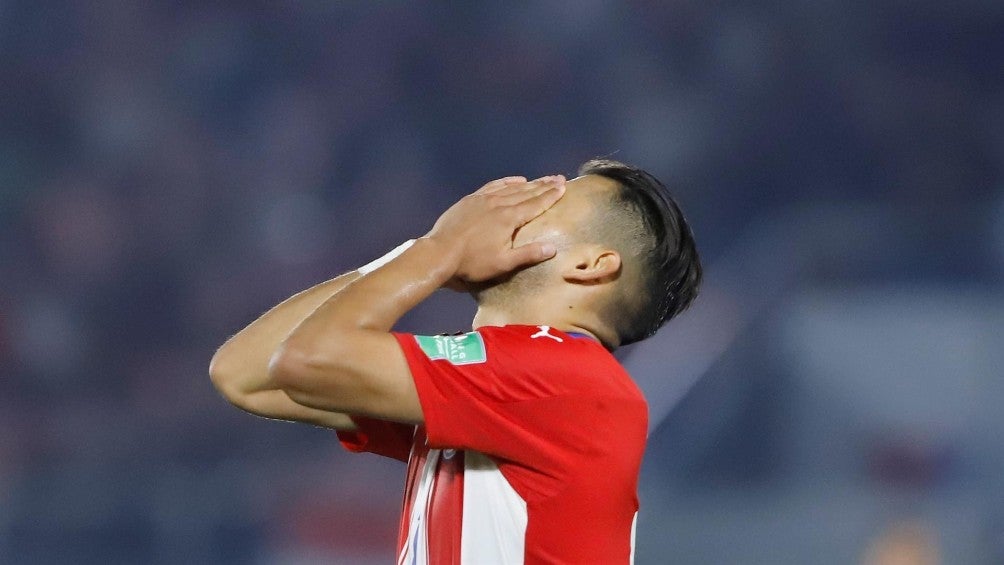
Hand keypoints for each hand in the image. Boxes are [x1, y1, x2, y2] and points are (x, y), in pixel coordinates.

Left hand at [426, 175, 565, 285]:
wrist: (440, 252)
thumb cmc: (473, 261)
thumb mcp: (503, 263)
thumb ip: (528, 254)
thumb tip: (553, 248)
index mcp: (509, 218)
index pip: (535, 204)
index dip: (551, 196)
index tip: (563, 187)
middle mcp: (499, 203)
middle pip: (526, 192)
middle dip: (544, 185)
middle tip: (559, 178)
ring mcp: (484, 199)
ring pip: (511, 187)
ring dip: (529, 183)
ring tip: (541, 179)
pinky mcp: (471, 199)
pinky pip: (494, 185)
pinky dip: (507, 182)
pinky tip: (515, 180)